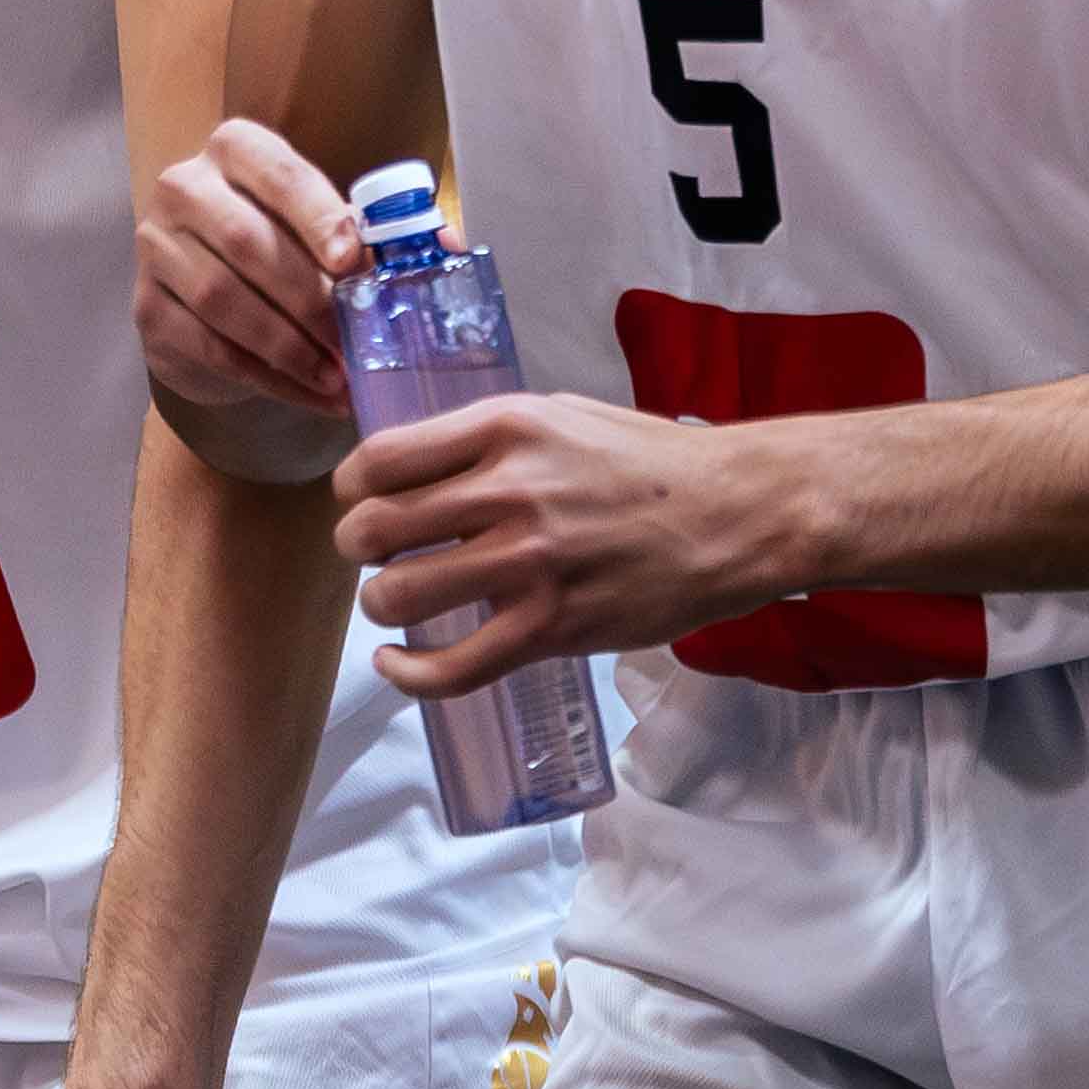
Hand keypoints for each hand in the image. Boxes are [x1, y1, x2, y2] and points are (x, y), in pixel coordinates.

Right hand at [135, 118, 362, 421]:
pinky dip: (267, 377)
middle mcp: (185, 188)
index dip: (318, 217)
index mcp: (237, 150)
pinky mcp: (148, 307)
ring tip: (337, 376)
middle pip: (248, 243)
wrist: (206, 296)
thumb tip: (449, 249)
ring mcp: (157, 248)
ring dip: (288, 345)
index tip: (354, 262)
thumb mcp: (325, 227)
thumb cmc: (281, 248)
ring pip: (223, 299)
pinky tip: (310, 393)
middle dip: (310, 299)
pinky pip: (209, 346)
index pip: (279, 175)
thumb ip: (380, 233)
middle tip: (355, 341)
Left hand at [336, 389, 787, 692]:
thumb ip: (486, 439)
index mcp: (505, 429)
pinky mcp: (553, 629)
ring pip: (398, 598)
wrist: (736, 514)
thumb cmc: (649, 463)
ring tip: (399, 604)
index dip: (352, 488)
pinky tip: (400, 662)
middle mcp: (509, 491)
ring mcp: (530, 565)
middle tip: (375, 555)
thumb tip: (414, 470)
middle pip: (373, 530)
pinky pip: (449, 668)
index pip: (380, 460)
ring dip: (381, 607)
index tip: (362, 502)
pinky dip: (407, 674)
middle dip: (358, 548)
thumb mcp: (560, 415)